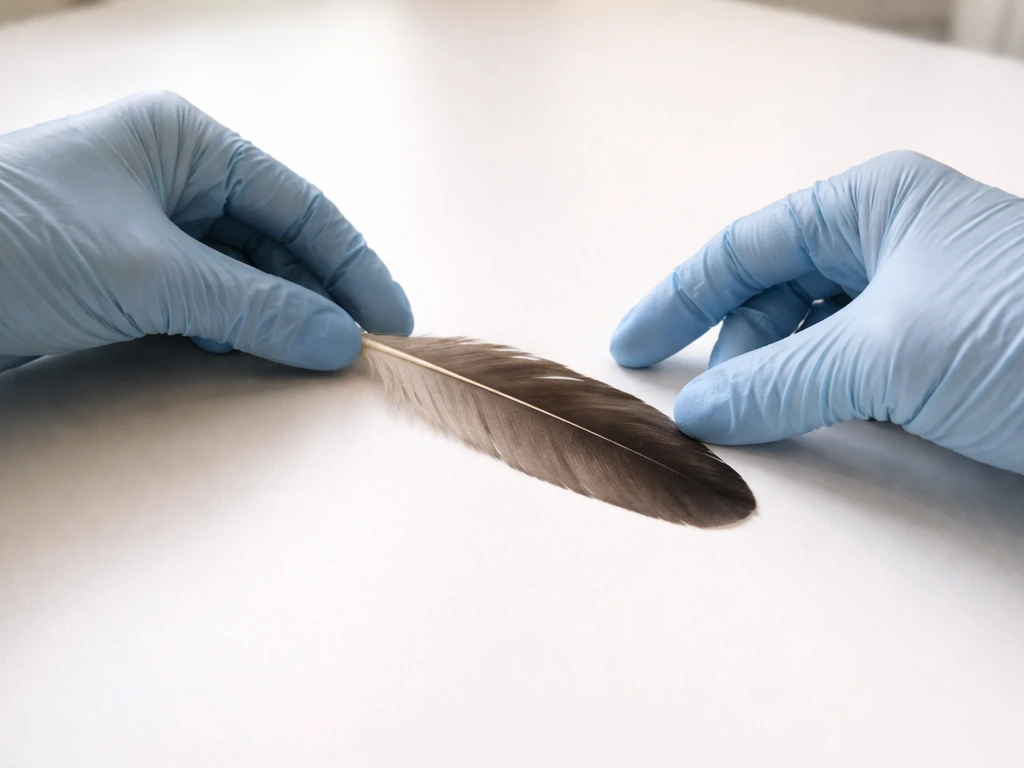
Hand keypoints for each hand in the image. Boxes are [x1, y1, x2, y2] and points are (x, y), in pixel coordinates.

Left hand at [0, 91, 411, 373]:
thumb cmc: (11, 241)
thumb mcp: (150, 274)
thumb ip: (253, 307)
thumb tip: (338, 339)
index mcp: (185, 142)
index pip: (299, 204)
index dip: (352, 265)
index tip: (390, 320)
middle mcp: (171, 174)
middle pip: (275, 237)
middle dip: (318, 294)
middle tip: (358, 351)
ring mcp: (145, 222)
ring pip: (242, 270)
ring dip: (276, 315)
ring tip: (312, 358)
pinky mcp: (121, 268)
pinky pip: (202, 296)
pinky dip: (231, 328)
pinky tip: (244, 354)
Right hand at [610, 151, 1023, 473]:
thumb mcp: (889, 354)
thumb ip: (780, 382)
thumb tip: (702, 415)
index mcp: (871, 207)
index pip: (744, 250)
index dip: (678, 300)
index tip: (631, 348)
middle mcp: (888, 244)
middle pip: (772, 298)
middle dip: (734, 354)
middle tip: (711, 417)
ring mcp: (914, 301)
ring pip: (807, 340)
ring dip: (774, 384)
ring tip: (758, 429)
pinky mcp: (935, 354)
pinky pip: (846, 373)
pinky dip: (816, 404)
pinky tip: (807, 430)